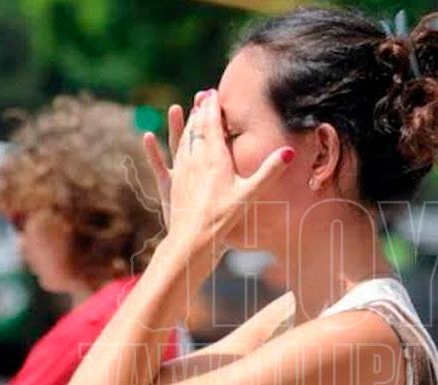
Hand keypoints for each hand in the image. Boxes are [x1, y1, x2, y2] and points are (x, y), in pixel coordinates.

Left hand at [143, 89, 294, 251]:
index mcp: (214, 157)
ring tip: (188, 110)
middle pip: (197, 128)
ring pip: (182, 140)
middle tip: (203, 95)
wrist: (194, 239)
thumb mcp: (250, 193)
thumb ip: (269, 171)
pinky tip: (148, 137)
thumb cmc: (224, 217)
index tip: (214, 92)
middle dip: (201, 110)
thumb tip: (289, 152)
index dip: (213, 107)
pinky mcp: (171, 184)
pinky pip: (163, 160)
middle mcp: (195, 159)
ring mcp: (181, 170)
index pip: (212, 124)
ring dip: (186, 123)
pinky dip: (159, 147)